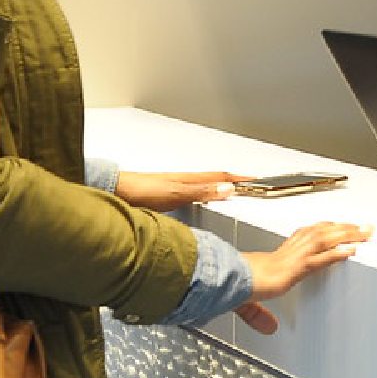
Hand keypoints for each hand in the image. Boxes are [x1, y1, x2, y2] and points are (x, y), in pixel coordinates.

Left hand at [115, 170, 247, 210]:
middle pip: (217, 179)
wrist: (119, 192)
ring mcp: (178, 186)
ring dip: (221, 187)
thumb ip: (202, 192)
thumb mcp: (177, 193)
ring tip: (232, 191)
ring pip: (206, 185)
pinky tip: (202, 201)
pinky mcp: (169, 195)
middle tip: (250, 185)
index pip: (222, 177)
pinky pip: (195, 192)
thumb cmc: (143, 190)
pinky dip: (206, 194)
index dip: (241, 179)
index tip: (257, 180)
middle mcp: (186, 180)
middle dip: (235, 181)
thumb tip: (227, 189)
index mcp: (192, 179)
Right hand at [237, 221, 371, 335]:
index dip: (325, 229)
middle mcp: (290, 250)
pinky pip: (323, 257)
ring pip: (326, 239)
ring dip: (348, 234)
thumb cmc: (235, 286)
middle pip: (322, 232)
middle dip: (344, 228)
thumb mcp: (249, 302)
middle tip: (363, 226)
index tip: (338, 226)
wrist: (231, 283)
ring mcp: (295, 256)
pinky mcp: (297, 266)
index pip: (308, 234)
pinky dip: (339, 252)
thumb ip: (260, 316)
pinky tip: (352, 250)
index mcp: (281, 254)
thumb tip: (269, 328)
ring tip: (364, 233)